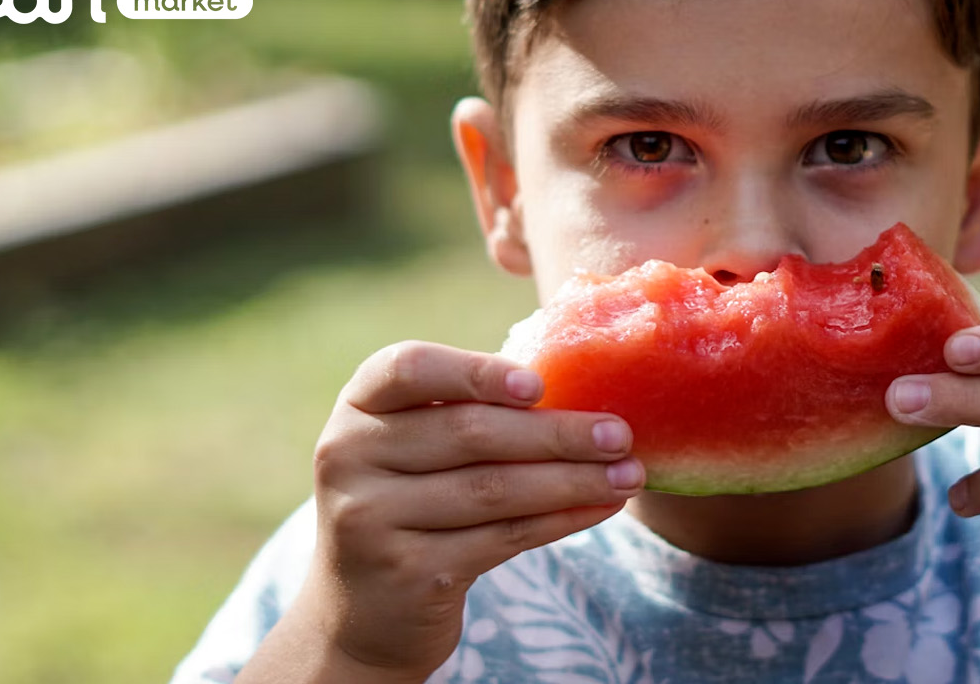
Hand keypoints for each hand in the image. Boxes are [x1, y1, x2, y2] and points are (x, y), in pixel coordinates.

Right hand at [249, 341, 644, 680]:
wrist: (363, 611)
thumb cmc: (411, 503)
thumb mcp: (414, 447)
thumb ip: (468, 410)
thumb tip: (582, 390)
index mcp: (358, 407)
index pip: (408, 368)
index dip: (477, 372)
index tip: (540, 385)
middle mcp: (350, 456)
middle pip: (469, 433)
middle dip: (557, 433)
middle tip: (621, 433)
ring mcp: (372, 518)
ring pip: (494, 490)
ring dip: (573, 480)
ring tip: (630, 474)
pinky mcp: (408, 572)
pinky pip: (502, 538)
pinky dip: (560, 521)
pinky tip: (600, 508)